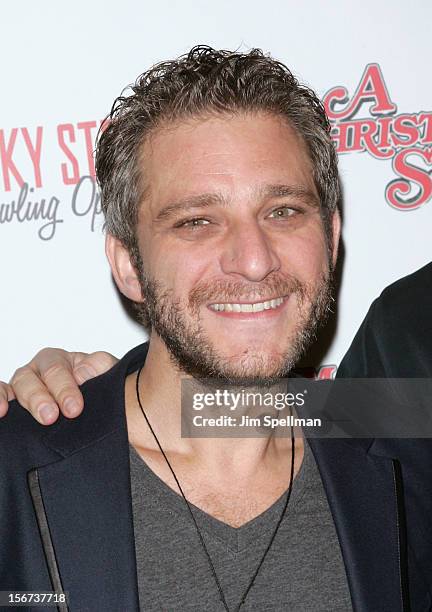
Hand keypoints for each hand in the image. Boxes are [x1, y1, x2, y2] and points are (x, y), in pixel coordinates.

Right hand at [0, 349, 117, 424]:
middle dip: (40, 398)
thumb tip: (81, 374)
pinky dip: (0, 401)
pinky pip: (2, 398)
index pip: (56, 370)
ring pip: (14, 389)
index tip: (74, 408)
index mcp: (58, 360)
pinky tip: (2, 413)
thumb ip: (99, 367)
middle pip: (30, 379)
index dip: (64, 389)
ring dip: (23, 403)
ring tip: (31, 418)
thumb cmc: (100, 386)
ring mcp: (23, 389)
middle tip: (51, 417)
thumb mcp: (106, 373)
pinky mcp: (15, 406)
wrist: (100, 406)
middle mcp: (36, 371)